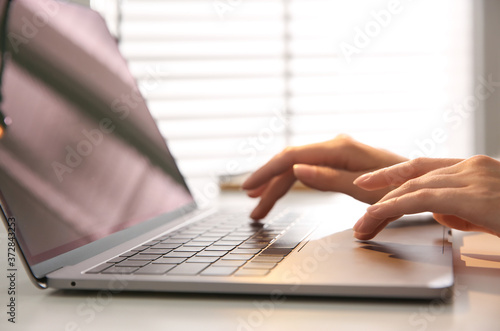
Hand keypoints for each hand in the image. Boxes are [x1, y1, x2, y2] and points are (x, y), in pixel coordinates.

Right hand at [242, 135, 406, 218]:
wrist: (420, 184)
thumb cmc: (399, 188)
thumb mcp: (363, 189)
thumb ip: (328, 178)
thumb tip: (296, 170)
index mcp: (337, 148)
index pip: (290, 158)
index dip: (266, 172)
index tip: (247, 188)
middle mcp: (333, 146)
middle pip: (290, 165)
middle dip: (269, 186)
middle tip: (253, 208)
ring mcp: (334, 154)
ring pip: (297, 170)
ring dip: (277, 188)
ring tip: (260, 206)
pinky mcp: (337, 163)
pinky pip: (308, 173)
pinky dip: (292, 185)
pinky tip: (280, 192)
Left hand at [353, 156, 499, 239]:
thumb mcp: (488, 212)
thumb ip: (460, 209)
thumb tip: (437, 213)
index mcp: (473, 168)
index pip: (421, 167)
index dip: (390, 174)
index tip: (366, 181)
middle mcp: (470, 167)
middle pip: (412, 179)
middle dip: (381, 197)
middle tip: (361, 219)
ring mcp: (472, 177)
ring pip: (413, 187)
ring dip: (382, 207)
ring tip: (363, 224)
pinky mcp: (474, 197)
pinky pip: (424, 200)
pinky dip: (396, 206)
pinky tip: (377, 213)